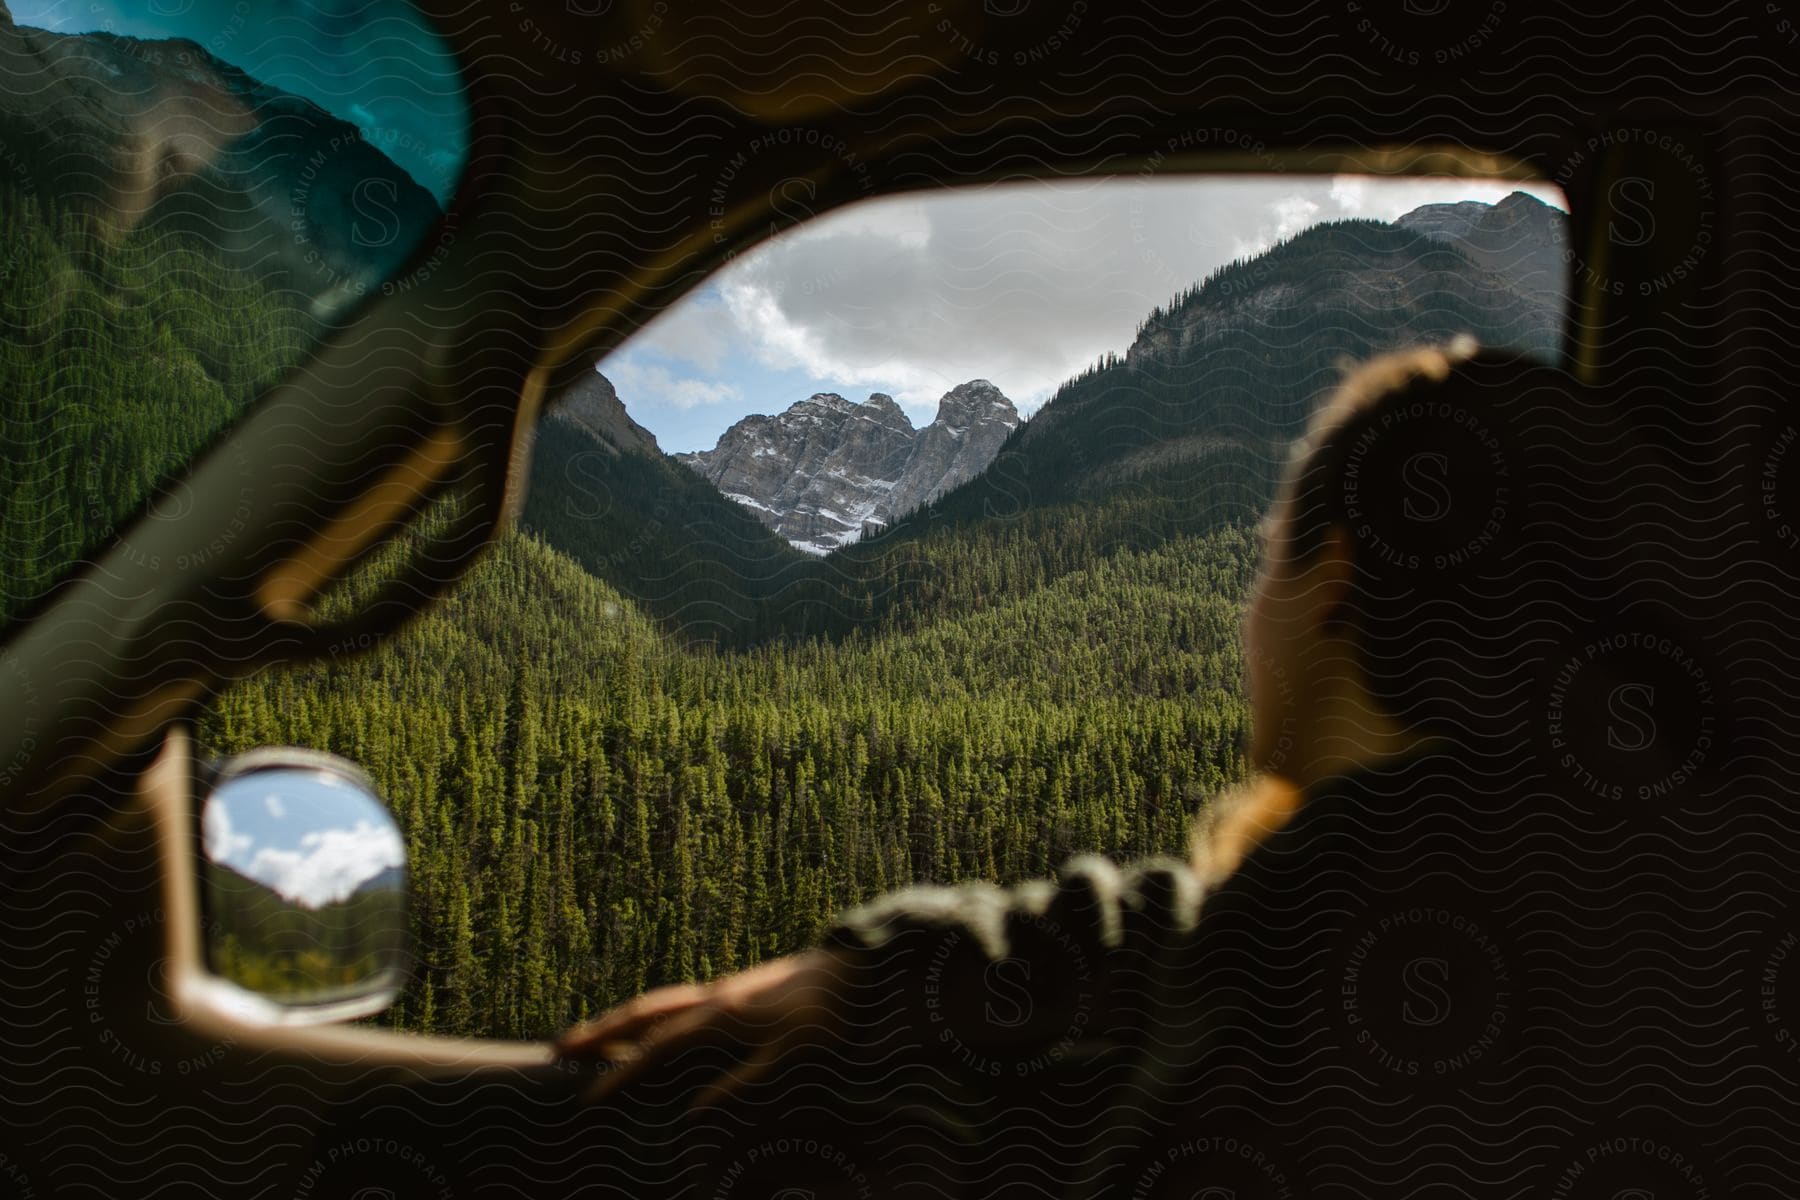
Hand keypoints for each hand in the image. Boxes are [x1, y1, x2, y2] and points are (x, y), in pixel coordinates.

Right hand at [557, 950, 848, 1108]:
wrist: (854, 968)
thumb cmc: (826, 1015)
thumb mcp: (791, 1056)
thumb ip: (743, 1084)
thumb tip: (695, 1115)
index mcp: (719, 1018)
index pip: (655, 1050)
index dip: (620, 1076)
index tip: (588, 1099)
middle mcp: (712, 999)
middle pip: (643, 1015)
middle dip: (600, 1032)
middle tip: (561, 1047)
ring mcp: (722, 990)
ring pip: (658, 1003)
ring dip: (621, 1019)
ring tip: (592, 1033)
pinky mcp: (736, 989)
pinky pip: (678, 1001)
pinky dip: (650, 1013)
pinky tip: (652, 1023)